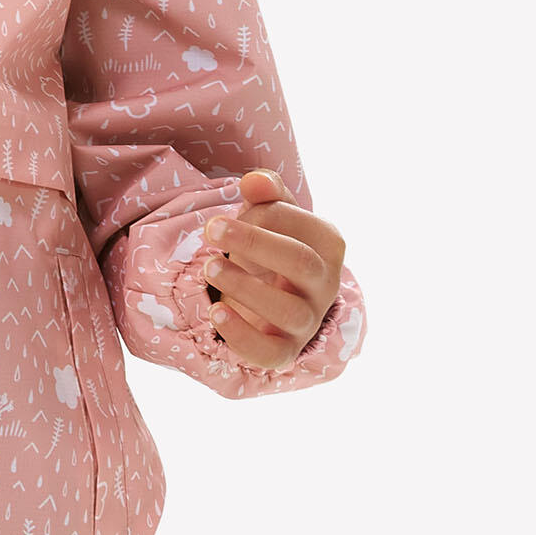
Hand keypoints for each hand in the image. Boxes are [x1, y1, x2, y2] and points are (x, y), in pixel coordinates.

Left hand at [199, 171, 345, 374]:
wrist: (274, 294)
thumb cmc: (271, 244)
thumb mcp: (271, 214)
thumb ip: (266, 193)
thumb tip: (254, 181)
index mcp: (327, 244)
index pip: (302, 225)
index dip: (263, 215)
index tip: (227, 213)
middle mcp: (326, 283)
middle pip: (301, 262)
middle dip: (253, 243)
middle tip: (210, 229)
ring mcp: (309, 320)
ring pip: (287, 310)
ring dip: (244, 287)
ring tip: (208, 267)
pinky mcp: (286, 350)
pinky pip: (271, 353)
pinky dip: (242, 336)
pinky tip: (215, 313)